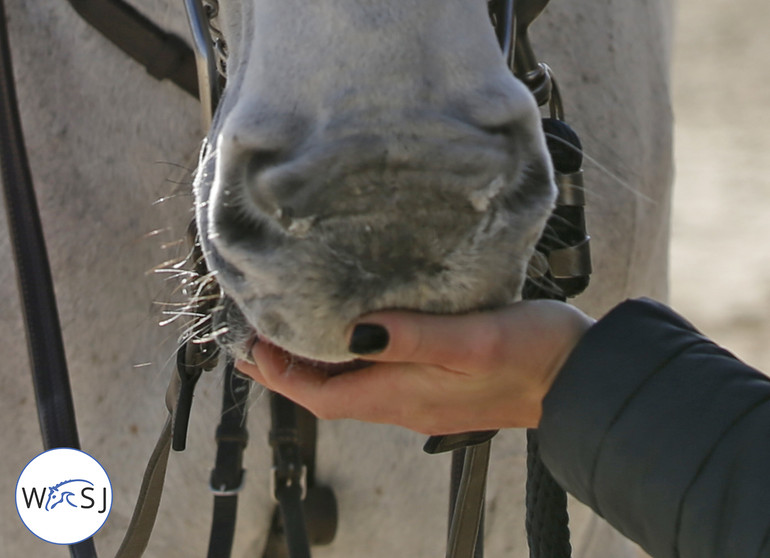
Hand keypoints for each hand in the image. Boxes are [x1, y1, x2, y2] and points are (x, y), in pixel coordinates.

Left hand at [236, 300, 593, 433]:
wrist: (578, 377)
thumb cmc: (531, 355)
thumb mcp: (470, 340)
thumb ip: (410, 338)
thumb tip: (352, 333)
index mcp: (404, 396)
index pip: (322, 398)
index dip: (282, 375)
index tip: (252, 348)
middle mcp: (406, 405)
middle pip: (330, 396)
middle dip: (289, 372)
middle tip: (258, 341)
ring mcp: (423, 400)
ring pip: (352, 389)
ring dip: (318, 367)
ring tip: (293, 338)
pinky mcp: (440, 389)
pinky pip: (379, 381)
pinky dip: (352, 364)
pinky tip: (355, 341)